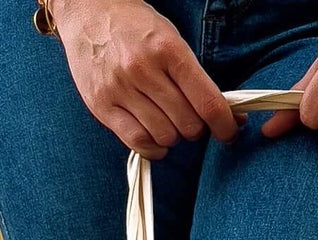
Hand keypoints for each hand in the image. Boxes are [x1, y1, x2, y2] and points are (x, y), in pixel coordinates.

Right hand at [53, 0, 238, 158]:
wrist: (89, 12)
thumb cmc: (136, 28)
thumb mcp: (170, 40)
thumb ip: (195, 77)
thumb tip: (227, 116)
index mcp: (168, 49)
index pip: (207, 102)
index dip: (224, 125)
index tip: (229, 132)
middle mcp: (143, 69)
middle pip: (188, 124)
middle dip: (196, 128)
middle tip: (190, 119)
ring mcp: (120, 88)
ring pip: (165, 136)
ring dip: (173, 136)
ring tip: (168, 122)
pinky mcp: (102, 105)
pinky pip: (137, 142)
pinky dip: (153, 147)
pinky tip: (154, 137)